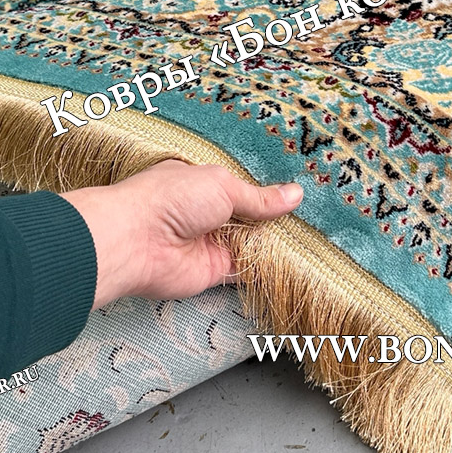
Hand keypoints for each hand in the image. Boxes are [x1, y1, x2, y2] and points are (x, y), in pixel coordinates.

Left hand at [60, 160, 302, 307]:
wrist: (137, 241)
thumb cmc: (171, 198)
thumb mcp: (222, 185)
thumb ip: (258, 197)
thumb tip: (294, 195)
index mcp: (201, 182)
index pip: (239, 184)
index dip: (265, 188)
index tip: (297, 189)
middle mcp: (206, 211)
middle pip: (248, 215)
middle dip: (274, 216)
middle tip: (314, 215)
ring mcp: (210, 241)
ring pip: (251, 242)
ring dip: (274, 241)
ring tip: (314, 236)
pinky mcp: (214, 270)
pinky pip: (246, 268)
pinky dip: (267, 266)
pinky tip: (294, 260)